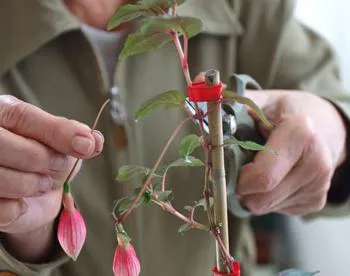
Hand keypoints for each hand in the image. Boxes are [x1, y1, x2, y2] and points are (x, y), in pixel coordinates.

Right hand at [0, 96, 103, 259]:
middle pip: (4, 146)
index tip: (86, 146)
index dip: (56, 132)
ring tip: (42, 183)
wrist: (32, 196)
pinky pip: (1, 209)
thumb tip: (95, 140)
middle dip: (41, 159)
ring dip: (31, 185)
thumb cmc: (44, 161)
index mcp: (2, 113)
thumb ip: (75, 137)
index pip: (22, 116)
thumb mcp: (61, 144)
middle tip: (58, 166)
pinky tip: (21, 202)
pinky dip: (19, 209)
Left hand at [236, 90, 346, 215]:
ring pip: (267, 207)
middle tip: (238, 170)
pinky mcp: (316, 201)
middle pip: (262, 198)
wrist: (327, 127)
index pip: (263, 176)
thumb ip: (230, 101)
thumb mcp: (261, 100)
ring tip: (258, 169)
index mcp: (300, 134)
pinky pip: (278, 209)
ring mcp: (318, 186)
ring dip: (253, 194)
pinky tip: (274, 177)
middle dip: (241, 189)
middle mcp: (315, 163)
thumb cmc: (287, 112)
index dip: (239, 178)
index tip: (230, 167)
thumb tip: (198, 88)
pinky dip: (267, 197)